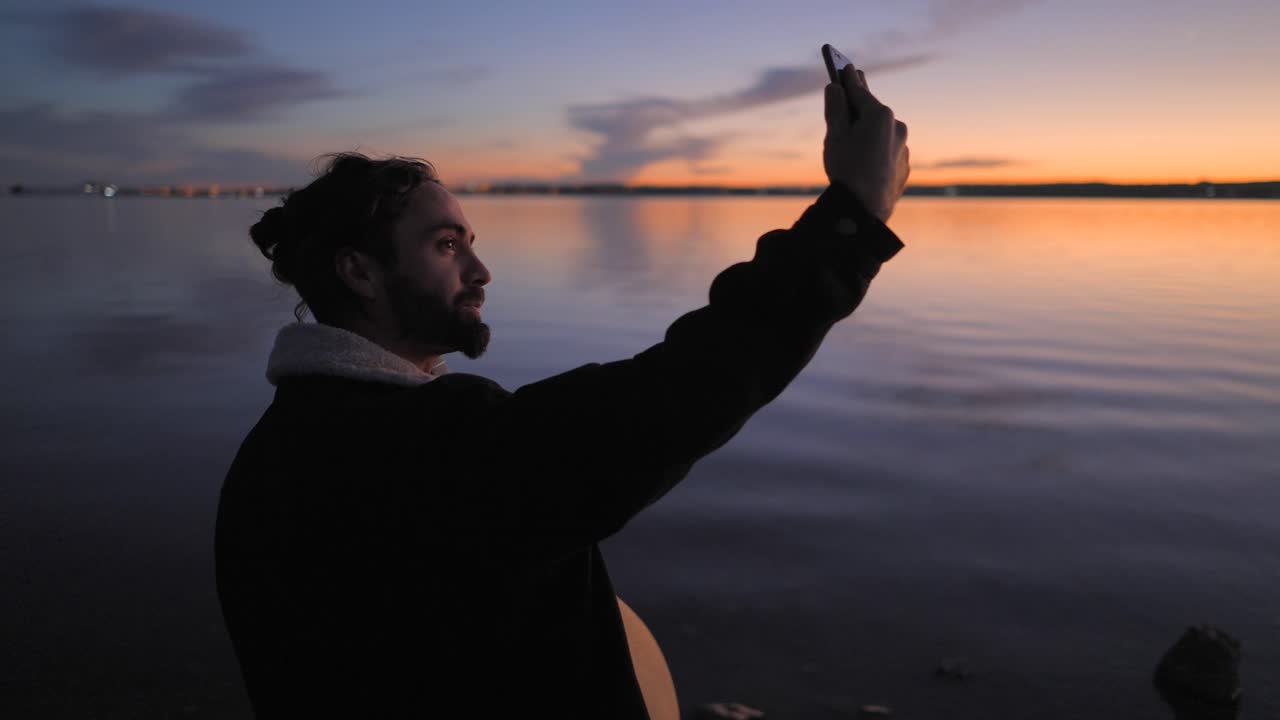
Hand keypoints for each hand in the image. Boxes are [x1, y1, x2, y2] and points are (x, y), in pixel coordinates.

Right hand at [823, 64, 909, 222]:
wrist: (866, 210)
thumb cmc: (847, 170)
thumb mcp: (834, 136)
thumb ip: (835, 109)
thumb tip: (835, 88)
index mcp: (879, 114)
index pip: (860, 90)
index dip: (849, 78)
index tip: (845, 67)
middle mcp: (896, 126)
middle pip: (873, 110)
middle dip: (859, 104)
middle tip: (851, 89)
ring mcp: (903, 147)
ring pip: (882, 132)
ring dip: (868, 130)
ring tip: (852, 137)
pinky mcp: (904, 166)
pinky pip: (888, 151)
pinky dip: (876, 149)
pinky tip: (864, 160)